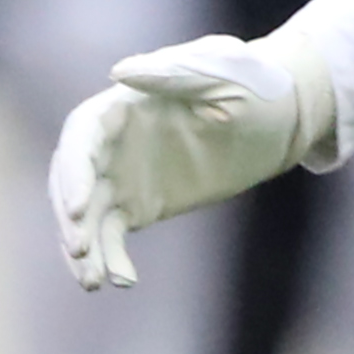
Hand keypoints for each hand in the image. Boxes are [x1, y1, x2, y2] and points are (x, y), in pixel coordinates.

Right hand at [50, 30, 333, 291]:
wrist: (282, 114)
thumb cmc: (254, 82)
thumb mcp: (223, 72)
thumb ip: (174, 74)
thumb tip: (119, 72)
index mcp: (124, 105)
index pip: (82, 138)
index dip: (74, 172)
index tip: (79, 208)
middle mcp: (113, 142)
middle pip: (73, 181)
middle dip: (71, 218)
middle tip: (81, 251)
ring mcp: (122, 175)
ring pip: (87, 215)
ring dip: (83, 247)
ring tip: (93, 282)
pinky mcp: (139, 204)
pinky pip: (112, 235)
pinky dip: (111, 258)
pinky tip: (122, 280)